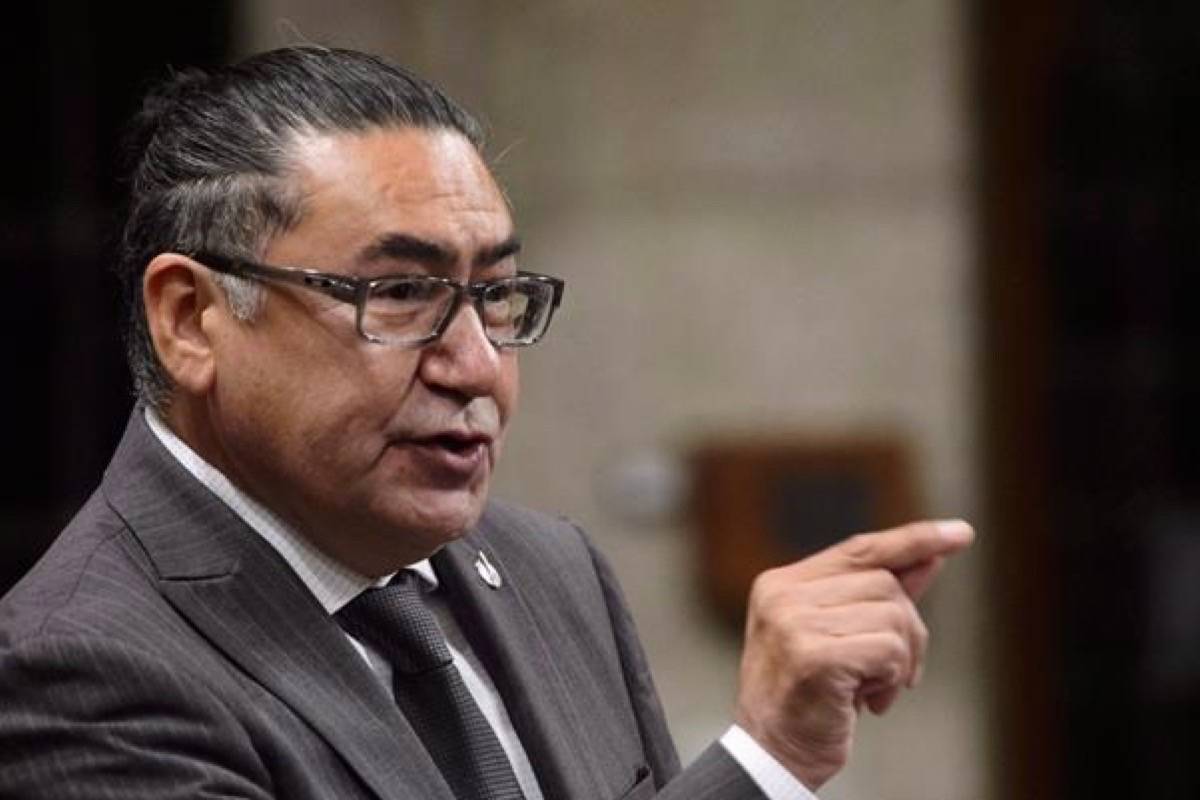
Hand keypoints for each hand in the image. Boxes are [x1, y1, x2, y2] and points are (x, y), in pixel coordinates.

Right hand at [733, 519, 974, 790]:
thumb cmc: (807, 701)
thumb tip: (930, 556)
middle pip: (885, 584)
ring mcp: (793, 622)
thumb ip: (879, 597)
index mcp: (781, 584)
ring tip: (872, 691)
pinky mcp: (813, 654)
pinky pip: (889, 648)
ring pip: (893, 615)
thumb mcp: (843, 640)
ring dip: (899, 662)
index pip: (859, 549)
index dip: (913, 539)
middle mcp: (783, 594)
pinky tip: (868, 702)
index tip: (960, 533)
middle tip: (892, 677)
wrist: (772, 757)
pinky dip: (892, 679)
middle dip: (907, 632)